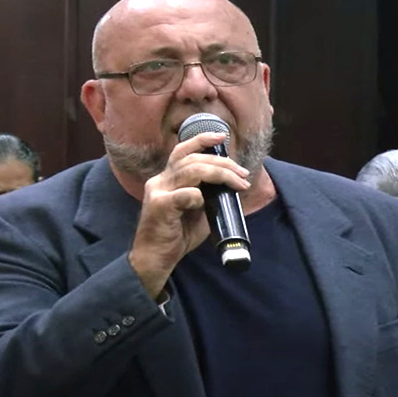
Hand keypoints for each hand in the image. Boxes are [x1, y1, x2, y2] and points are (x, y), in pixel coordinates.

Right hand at [128, 132, 250, 296]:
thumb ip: (209, 197)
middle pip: (193, 158)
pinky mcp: (159, 206)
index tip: (222, 137)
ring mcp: (158, 191)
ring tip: (238, 183)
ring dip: (220, 174)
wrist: (154, 259)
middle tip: (242, 173)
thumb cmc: (176, 236)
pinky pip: (185, 194)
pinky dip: (198, 196)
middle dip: (222, 162)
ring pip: (191, 170)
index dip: (202, 140)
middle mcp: (160, 180)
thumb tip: (234, 187)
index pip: (183, 150)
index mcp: (167, 179)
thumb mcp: (197, 212)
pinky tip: (203, 204)